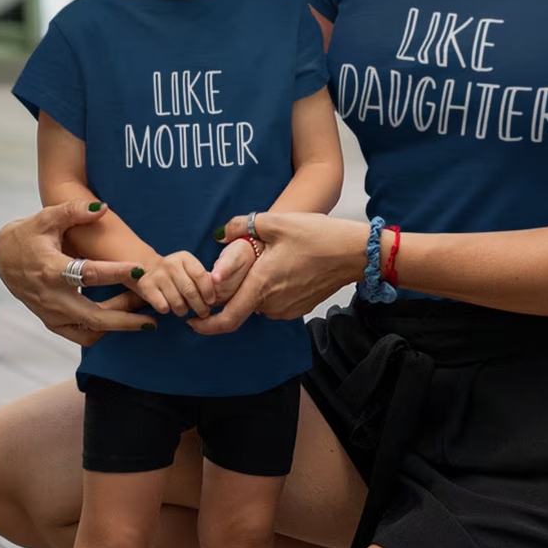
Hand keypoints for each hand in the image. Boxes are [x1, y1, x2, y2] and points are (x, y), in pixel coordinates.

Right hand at [0, 198, 156, 343]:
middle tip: (152, 318)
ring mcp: (51, 313)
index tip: (141, 270)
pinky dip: (103, 330)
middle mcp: (51, 297)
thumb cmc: (30, 235)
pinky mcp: (52, 322)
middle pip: (93, 315)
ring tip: (142, 312)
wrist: (4, 259)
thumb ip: (73, 211)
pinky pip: (82, 335)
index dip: (116, 272)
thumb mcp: (47, 218)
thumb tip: (102, 207)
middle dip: (125, 319)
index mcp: (51, 269)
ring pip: (90, 328)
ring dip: (118, 323)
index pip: (88, 274)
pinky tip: (121, 318)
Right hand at [132, 250, 217, 318]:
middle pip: (190, 291)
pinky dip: (168, 310)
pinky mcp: (146, 286)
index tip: (212, 302)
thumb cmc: (176, 274)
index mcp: (184, 257)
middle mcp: (170, 263)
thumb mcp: (188, 270)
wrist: (147, 269)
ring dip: (183, 310)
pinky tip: (169, 307)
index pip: (200, 275)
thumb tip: (213, 300)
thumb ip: (201, 280)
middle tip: (203, 313)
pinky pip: (163, 306)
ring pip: (177, 302)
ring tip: (185, 311)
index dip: (208, 291)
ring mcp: (157, 275)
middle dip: (200, 306)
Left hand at [191, 212, 366, 336]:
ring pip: (257, 303)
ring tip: (261, 262)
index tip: (192, 320)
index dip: (205, 325)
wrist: (355, 252)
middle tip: (231, 271)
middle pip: (239, 307)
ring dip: (252, 289)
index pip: (226, 319)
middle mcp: (272, 303)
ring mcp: (287, 308)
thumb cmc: (318, 236)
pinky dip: (268, 290)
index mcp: (262, 284)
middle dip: (229, 294)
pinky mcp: (299, 307)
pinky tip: (277, 268)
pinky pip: (273, 302)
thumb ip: (242, 226)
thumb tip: (220, 234)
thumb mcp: (276, 222)